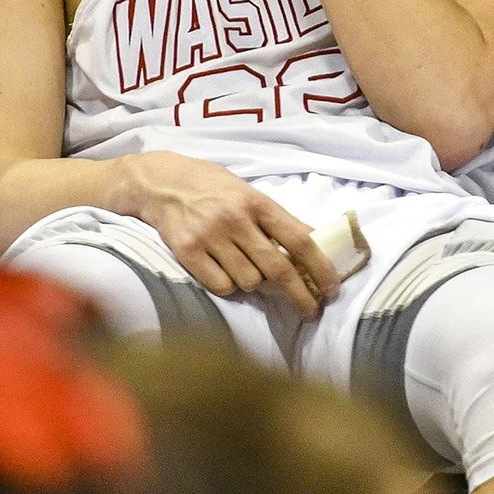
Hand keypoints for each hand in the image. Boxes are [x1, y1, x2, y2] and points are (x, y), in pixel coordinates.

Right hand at [118, 152, 338, 319]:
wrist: (161, 182)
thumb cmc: (213, 188)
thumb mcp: (250, 193)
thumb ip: (278, 218)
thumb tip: (315, 240)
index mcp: (259, 203)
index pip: (300, 240)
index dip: (320, 267)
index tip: (332, 289)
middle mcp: (236, 220)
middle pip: (278, 268)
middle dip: (300, 295)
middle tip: (312, 311)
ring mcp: (210, 237)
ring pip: (249, 281)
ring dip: (256, 284)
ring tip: (249, 270)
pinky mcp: (186, 252)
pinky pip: (221, 285)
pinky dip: (229, 286)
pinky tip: (225, 273)